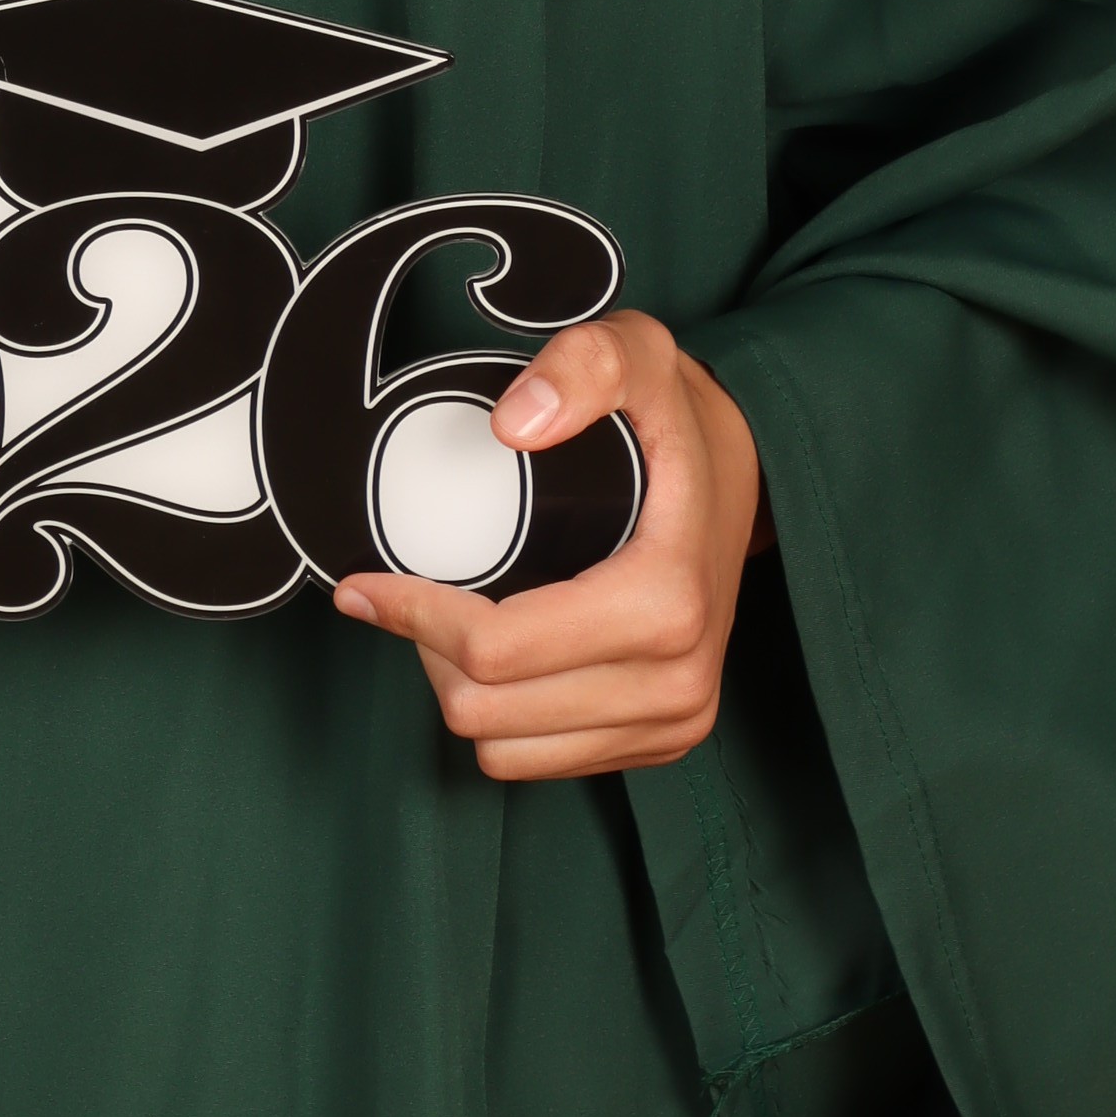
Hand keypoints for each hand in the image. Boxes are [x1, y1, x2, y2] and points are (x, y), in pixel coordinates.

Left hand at [333, 311, 767, 779]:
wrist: (750, 477)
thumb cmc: (680, 419)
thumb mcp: (638, 351)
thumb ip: (583, 365)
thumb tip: (513, 425)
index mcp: (665, 604)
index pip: (496, 651)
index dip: (412, 616)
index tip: (365, 581)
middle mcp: (677, 683)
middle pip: (488, 711)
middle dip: (429, 652)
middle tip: (414, 590)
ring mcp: (675, 721)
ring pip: (505, 750)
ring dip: (461, 692)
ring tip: (455, 621)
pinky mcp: (664, 741)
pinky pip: (542, 764)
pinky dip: (502, 722)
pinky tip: (501, 659)